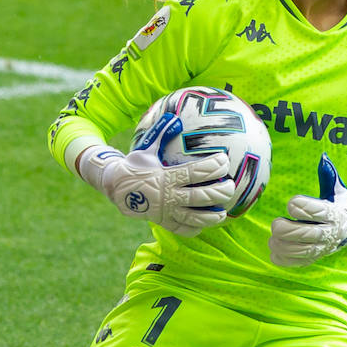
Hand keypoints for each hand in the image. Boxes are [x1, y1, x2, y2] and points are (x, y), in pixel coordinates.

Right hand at [100, 114, 234, 234]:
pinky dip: (195, 228)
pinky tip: (204, 223)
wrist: (115, 188)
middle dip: (220, 192)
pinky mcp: (164, 222)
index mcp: (167, 176)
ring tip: (223, 212)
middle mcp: (169, 196)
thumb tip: (174, 117)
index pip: (196, 172)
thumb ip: (161, 133)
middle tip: (231, 186)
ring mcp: (167, 212)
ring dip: (212, 216)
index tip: (225, 160)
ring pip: (195, 217)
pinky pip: (183, 229)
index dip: (213, 166)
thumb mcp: (146, 148)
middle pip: (201, 196)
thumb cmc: (135, 166)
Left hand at [269, 155, 346, 266]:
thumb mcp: (336, 189)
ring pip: (303, 251)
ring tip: (273, 239)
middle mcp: (331, 233)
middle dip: (289, 230)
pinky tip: (274, 252)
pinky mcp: (316, 257)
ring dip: (284, 246)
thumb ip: (328, 175)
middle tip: (276, 223)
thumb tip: (323, 158)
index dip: (303, 207)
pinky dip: (284, 259)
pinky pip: (299, 263)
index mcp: (334, 214)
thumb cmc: (338, 203)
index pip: (319, 212)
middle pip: (309, 235)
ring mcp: (324, 247)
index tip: (291, 203)